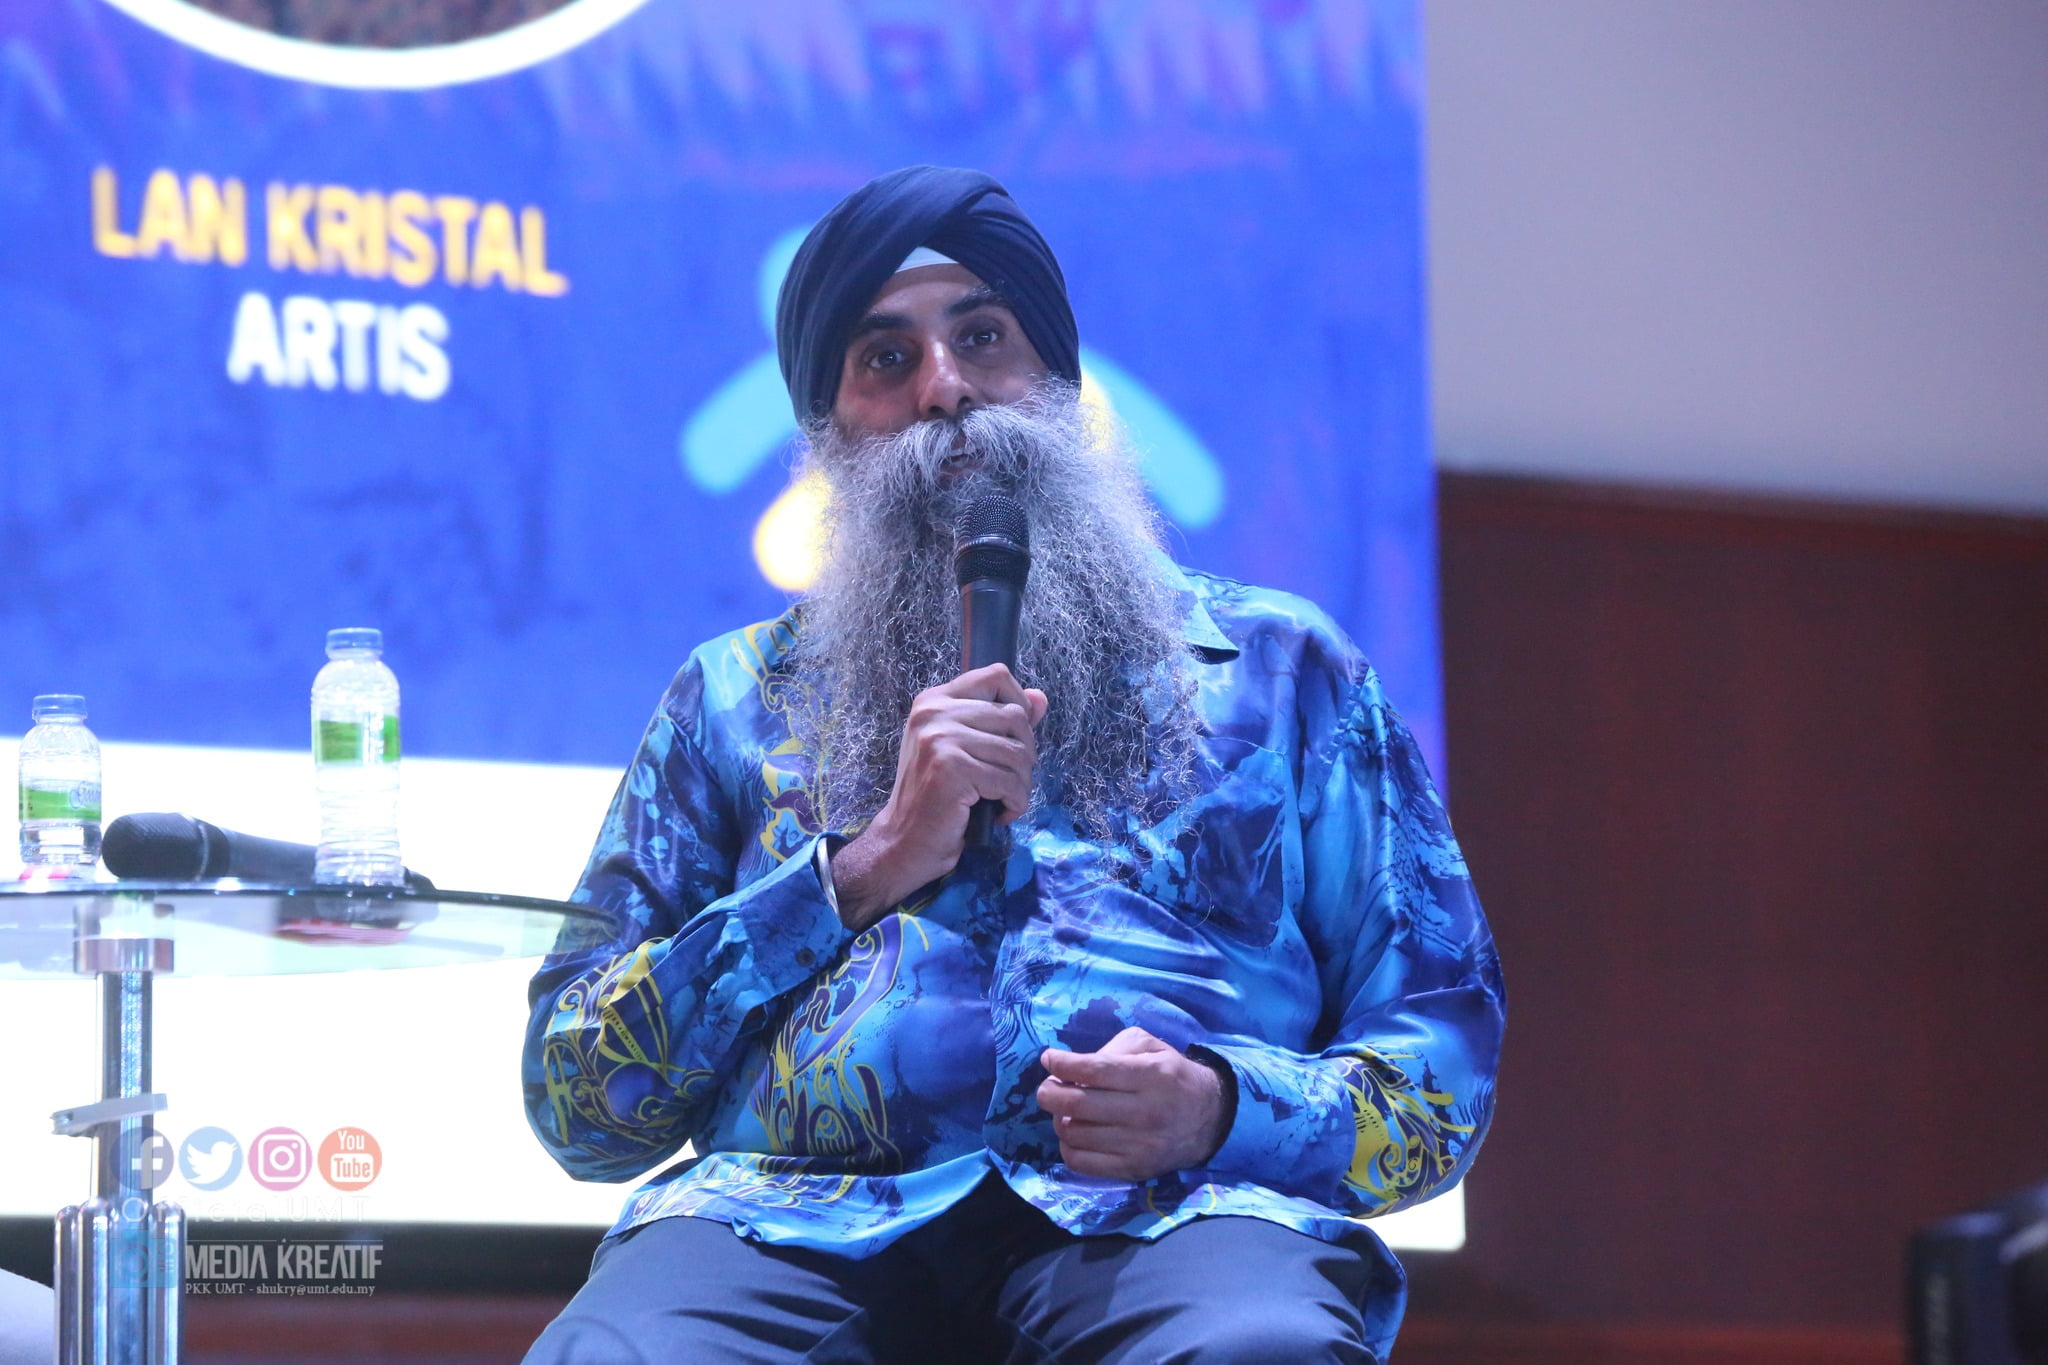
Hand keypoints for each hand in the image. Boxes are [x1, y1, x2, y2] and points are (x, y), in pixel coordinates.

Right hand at [829, 663, 1047, 928]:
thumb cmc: (937, 798)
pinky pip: (1010, 781)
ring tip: (1003, 800)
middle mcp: (934, 713)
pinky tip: (998, 814)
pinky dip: (1015, 803)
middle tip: (1008, 780)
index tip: (1013, 738)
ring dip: (1021, 784)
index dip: (1019, 704)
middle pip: (1015, 716)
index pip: (996, 676)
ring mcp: (940, 739)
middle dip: (1025, 755)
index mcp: (934, 701)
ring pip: (1018, 752)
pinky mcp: (951, 768)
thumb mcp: (966, 750)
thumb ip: (1000, 722)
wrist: (903, 841)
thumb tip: (1040, 698)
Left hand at [1037, 1027, 1232, 1181]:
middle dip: (1050, 1093)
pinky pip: (1081, 1162)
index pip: (1095, 1070)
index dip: (1063, 1064)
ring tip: (1066, 1110)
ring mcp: (1138, 1146)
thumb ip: (1113, 1048)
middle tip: (1048, 1087)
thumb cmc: (1172, 1076)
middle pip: (1077, 1104)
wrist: (1210, 1120)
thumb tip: (1073, 1066)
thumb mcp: (1151, 1047)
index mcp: (1151, 1076)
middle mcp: (1145, 1112)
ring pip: (1074, 1134)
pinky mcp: (1132, 1170)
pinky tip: (1076, 1133)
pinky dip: (1068, 1146)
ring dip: (1059, 1118)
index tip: (1049, 1058)